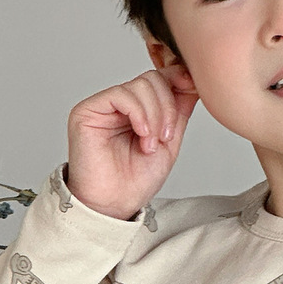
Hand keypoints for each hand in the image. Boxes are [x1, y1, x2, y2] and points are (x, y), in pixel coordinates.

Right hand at [66, 63, 201, 220]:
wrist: (115, 204)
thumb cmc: (136, 180)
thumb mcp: (169, 141)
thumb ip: (178, 110)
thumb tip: (192, 79)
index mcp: (139, 109)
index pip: (160, 79)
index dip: (179, 79)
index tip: (194, 87)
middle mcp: (120, 103)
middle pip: (152, 78)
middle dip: (168, 107)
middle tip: (166, 137)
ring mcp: (103, 105)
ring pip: (140, 85)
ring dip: (155, 116)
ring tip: (151, 144)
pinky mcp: (87, 110)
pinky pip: (121, 95)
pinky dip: (139, 114)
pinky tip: (142, 135)